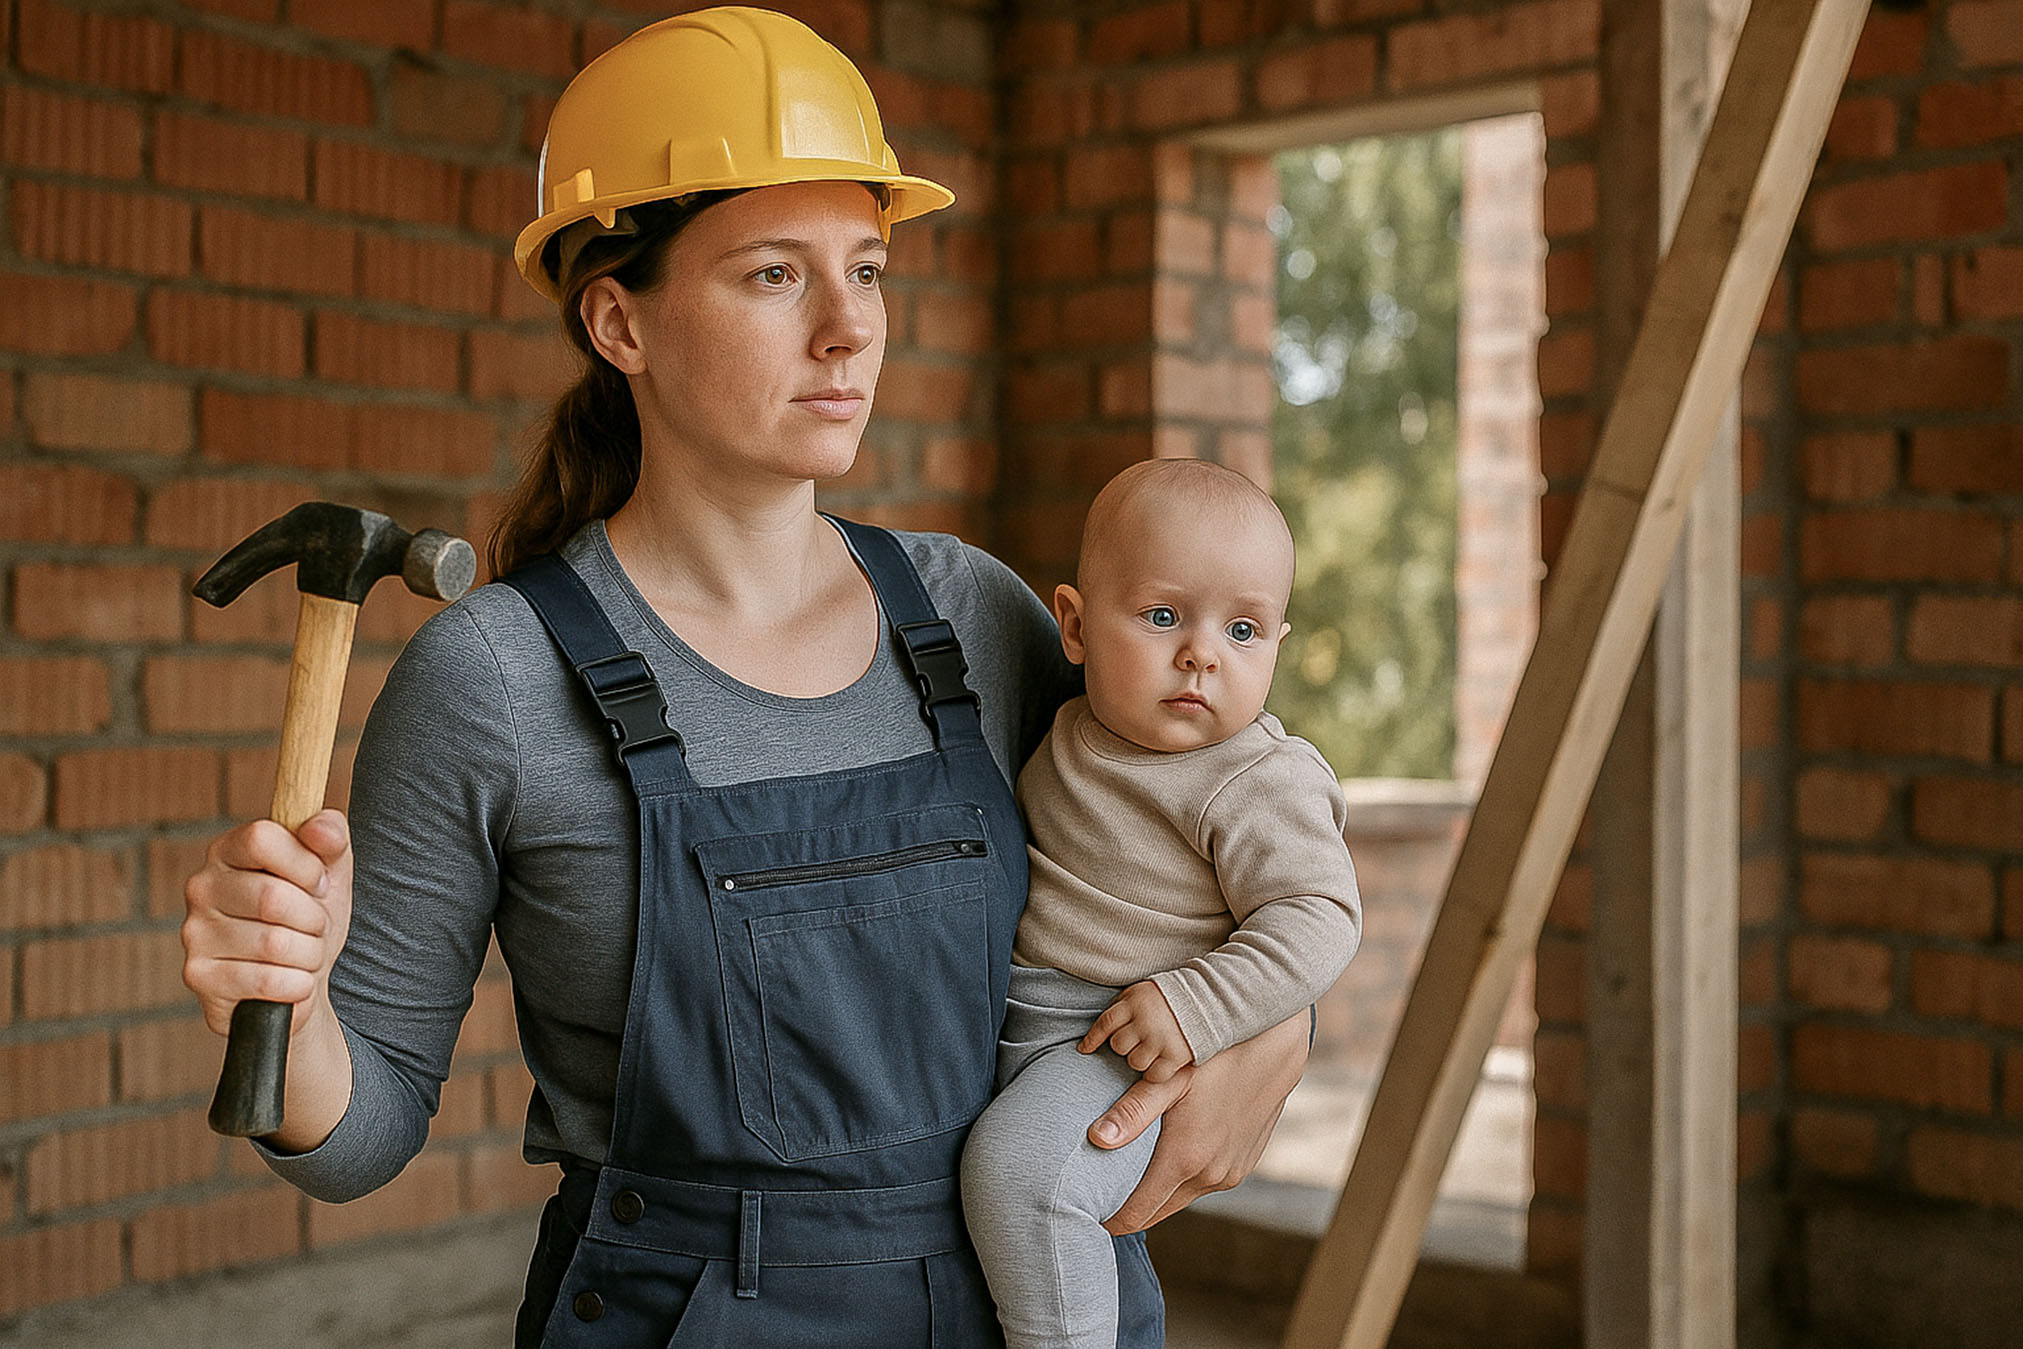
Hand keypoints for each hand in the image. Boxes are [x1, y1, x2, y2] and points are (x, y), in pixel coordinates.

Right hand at [182, 810, 353, 1038]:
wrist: (300, 981)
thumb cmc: (309, 918)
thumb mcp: (331, 872)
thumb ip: (330, 837)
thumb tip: (322, 827)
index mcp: (229, 851)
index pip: (262, 839)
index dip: (306, 865)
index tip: (319, 883)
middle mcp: (201, 887)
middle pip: (272, 896)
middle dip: (314, 918)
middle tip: (315, 926)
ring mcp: (194, 933)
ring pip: (275, 943)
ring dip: (310, 953)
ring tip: (304, 952)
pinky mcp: (199, 976)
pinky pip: (268, 981)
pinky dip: (297, 984)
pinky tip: (291, 980)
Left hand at [1079, 980, 1192, 1082]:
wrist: (1208, 998)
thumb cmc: (1167, 997)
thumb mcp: (1141, 992)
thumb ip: (1121, 1006)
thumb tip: (1098, 1029)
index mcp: (1136, 1002)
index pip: (1105, 1023)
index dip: (1092, 1038)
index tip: (1084, 1049)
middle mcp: (1146, 1021)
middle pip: (1118, 1045)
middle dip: (1124, 1045)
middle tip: (1137, 1040)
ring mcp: (1161, 1039)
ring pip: (1134, 1062)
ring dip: (1140, 1059)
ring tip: (1152, 1049)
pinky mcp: (1177, 1055)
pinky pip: (1155, 1074)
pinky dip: (1155, 1072)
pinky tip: (1161, 1063)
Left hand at [1088, 1008, 1308, 1234]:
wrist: (1273, 1049)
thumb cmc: (1215, 1058)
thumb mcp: (1169, 1080)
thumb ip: (1132, 1112)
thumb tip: (1094, 1139)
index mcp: (1185, 1159)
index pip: (1137, 1212)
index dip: (1110, 1218)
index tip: (1088, 1213)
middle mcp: (1209, 1176)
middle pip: (1157, 1213)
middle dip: (1128, 1210)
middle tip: (1100, 1196)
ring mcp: (1229, 1174)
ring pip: (1181, 1199)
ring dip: (1157, 1194)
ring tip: (1128, 1177)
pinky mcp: (1241, 1167)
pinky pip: (1203, 1185)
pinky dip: (1182, 1181)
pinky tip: (1167, 1159)